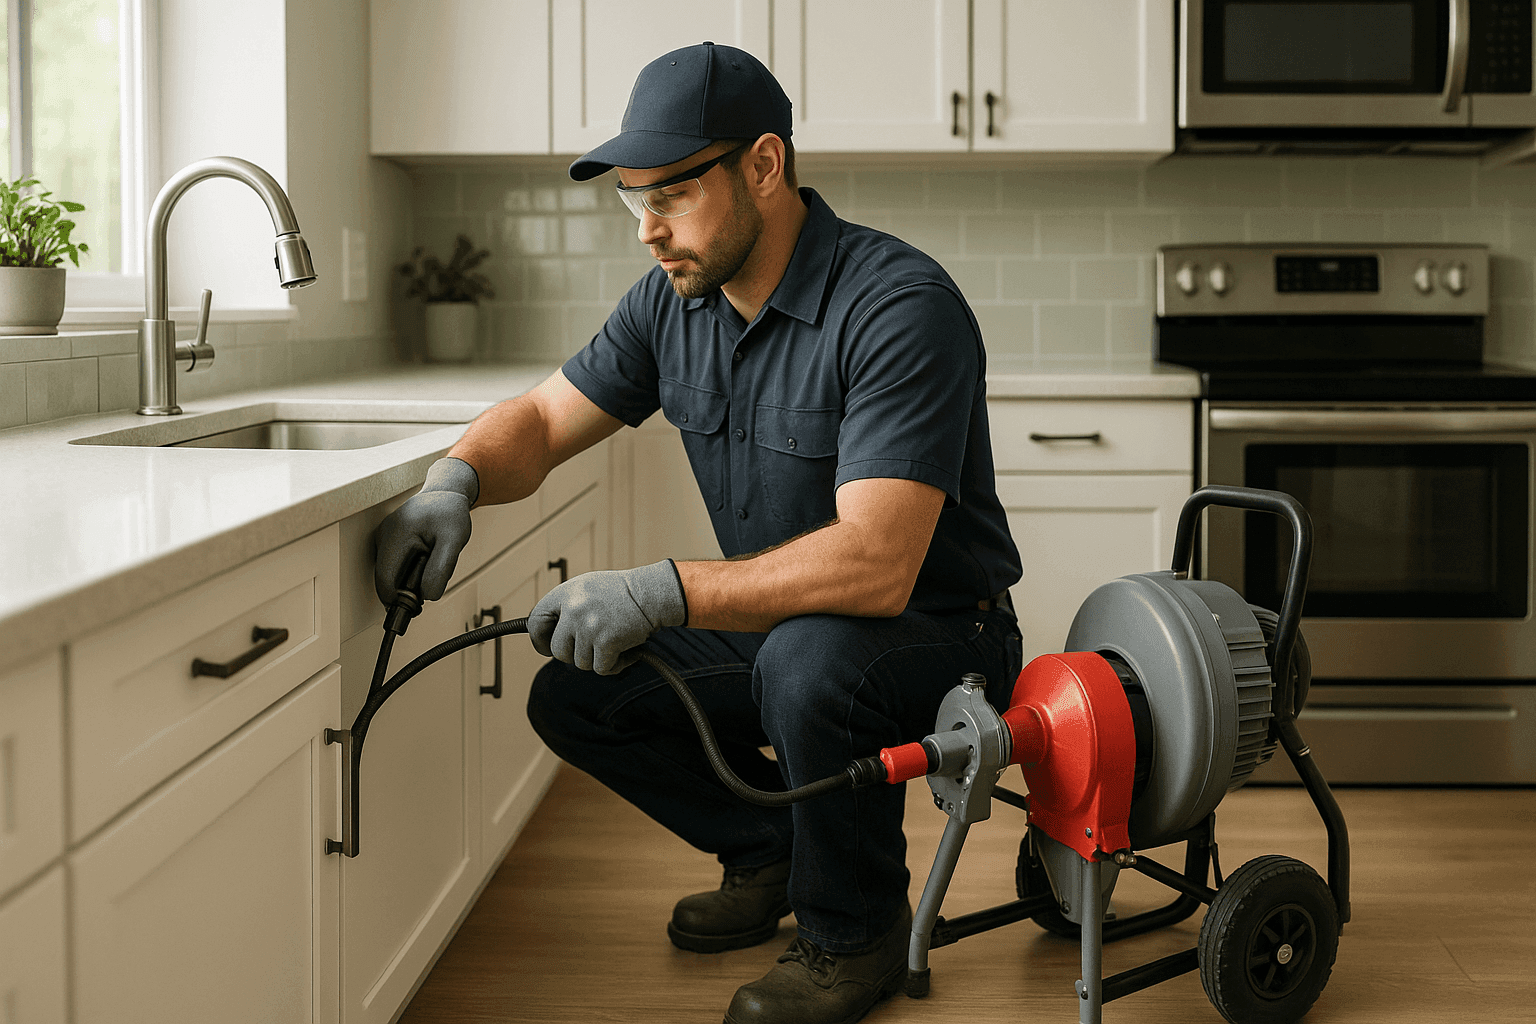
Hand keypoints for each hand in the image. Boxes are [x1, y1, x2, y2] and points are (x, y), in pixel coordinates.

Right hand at [374, 457, 478, 604]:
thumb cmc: (450, 513)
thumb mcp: (454, 541)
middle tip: (431, 579)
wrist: (445, 494)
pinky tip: (422, 559)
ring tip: (429, 563)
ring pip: (389, 574)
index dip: (400, 600)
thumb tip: (428, 595)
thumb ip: (441, 569)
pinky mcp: (386, 542)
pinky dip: (407, 570)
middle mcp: (383, 536)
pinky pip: (393, 566)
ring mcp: (382, 538)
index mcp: (396, 535)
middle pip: (386, 580)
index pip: (386, 582)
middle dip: (407, 589)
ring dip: (408, 580)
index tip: (418, 606)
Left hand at [528, 560, 687, 674]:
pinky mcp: (606, 641)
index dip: (540, 639)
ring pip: (580, 663)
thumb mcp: (587, 588)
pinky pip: (600, 668)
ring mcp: (589, 626)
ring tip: (613, 642)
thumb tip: (549, 634)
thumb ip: (567, 607)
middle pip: (558, 651)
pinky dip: (613, 665)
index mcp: (565, 593)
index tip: (547, 647)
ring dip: (597, 658)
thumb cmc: (622, 593)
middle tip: (592, 646)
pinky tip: (624, 651)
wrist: (652, 594)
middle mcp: (573, 609)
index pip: (536, 622)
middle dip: (573, 654)